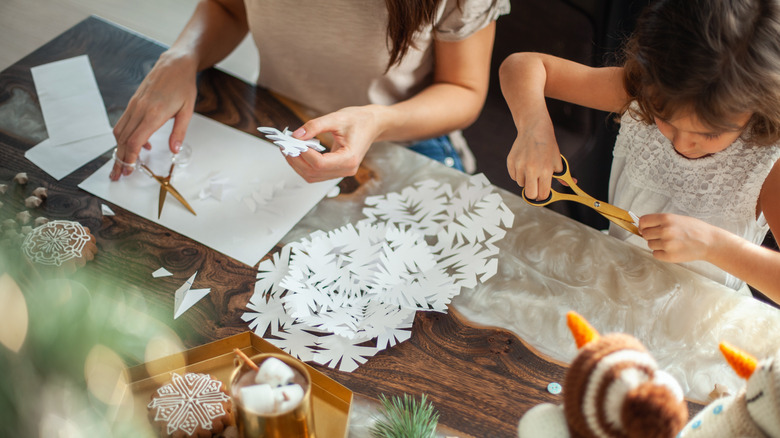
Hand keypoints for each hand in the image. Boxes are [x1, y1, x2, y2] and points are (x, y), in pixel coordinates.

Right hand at [110, 51, 197, 179]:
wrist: (175, 64)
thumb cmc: (183, 86)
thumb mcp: (188, 111)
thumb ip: (179, 132)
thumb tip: (173, 150)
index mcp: (153, 113)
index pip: (134, 141)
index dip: (129, 158)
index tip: (128, 171)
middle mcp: (139, 109)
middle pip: (123, 139)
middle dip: (119, 159)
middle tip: (117, 175)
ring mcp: (134, 105)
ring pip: (119, 131)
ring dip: (118, 149)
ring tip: (121, 164)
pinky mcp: (133, 102)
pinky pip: (124, 122)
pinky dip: (125, 137)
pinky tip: (138, 145)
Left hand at [284, 105, 382, 181]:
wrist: (372, 124)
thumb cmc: (358, 120)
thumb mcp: (336, 118)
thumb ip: (314, 126)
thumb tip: (296, 135)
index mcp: (349, 159)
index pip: (320, 164)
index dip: (304, 154)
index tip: (292, 142)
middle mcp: (346, 170)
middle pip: (314, 173)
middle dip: (296, 160)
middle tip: (285, 145)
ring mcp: (342, 172)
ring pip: (312, 176)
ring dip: (297, 164)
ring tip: (289, 148)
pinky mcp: (337, 170)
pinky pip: (316, 173)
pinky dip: (304, 165)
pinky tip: (298, 152)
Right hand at [506, 111, 562, 199]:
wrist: (534, 129)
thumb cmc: (548, 145)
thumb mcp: (558, 160)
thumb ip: (563, 175)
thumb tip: (573, 183)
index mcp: (545, 171)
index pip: (542, 194)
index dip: (544, 196)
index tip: (544, 194)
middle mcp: (531, 169)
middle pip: (530, 195)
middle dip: (534, 193)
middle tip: (536, 187)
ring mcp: (519, 166)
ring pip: (521, 184)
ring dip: (526, 181)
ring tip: (531, 169)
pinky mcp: (511, 162)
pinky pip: (514, 176)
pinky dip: (518, 174)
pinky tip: (524, 164)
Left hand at [639, 213, 717, 262]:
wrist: (709, 242)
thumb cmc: (694, 229)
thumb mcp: (676, 218)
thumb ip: (660, 221)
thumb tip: (642, 226)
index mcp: (666, 218)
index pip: (643, 221)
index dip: (643, 225)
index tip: (646, 228)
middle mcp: (665, 230)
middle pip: (645, 234)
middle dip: (651, 236)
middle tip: (663, 236)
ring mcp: (667, 244)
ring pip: (650, 245)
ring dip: (657, 244)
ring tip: (671, 242)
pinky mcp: (669, 256)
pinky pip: (655, 254)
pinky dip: (661, 253)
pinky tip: (672, 249)